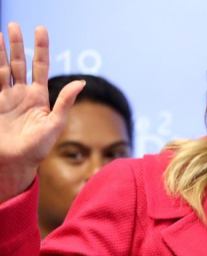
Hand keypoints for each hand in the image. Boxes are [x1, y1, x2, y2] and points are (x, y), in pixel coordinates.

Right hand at [0, 24, 82, 200]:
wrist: (16, 162)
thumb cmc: (38, 148)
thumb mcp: (55, 124)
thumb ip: (65, 102)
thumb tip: (81, 82)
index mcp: (40, 97)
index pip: (41, 66)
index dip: (40, 48)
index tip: (40, 30)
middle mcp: (22, 94)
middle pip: (19, 63)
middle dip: (17, 45)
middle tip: (15, 26)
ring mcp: (6, 98)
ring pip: (3, 68)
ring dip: (1, 51)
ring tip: (1, 32)